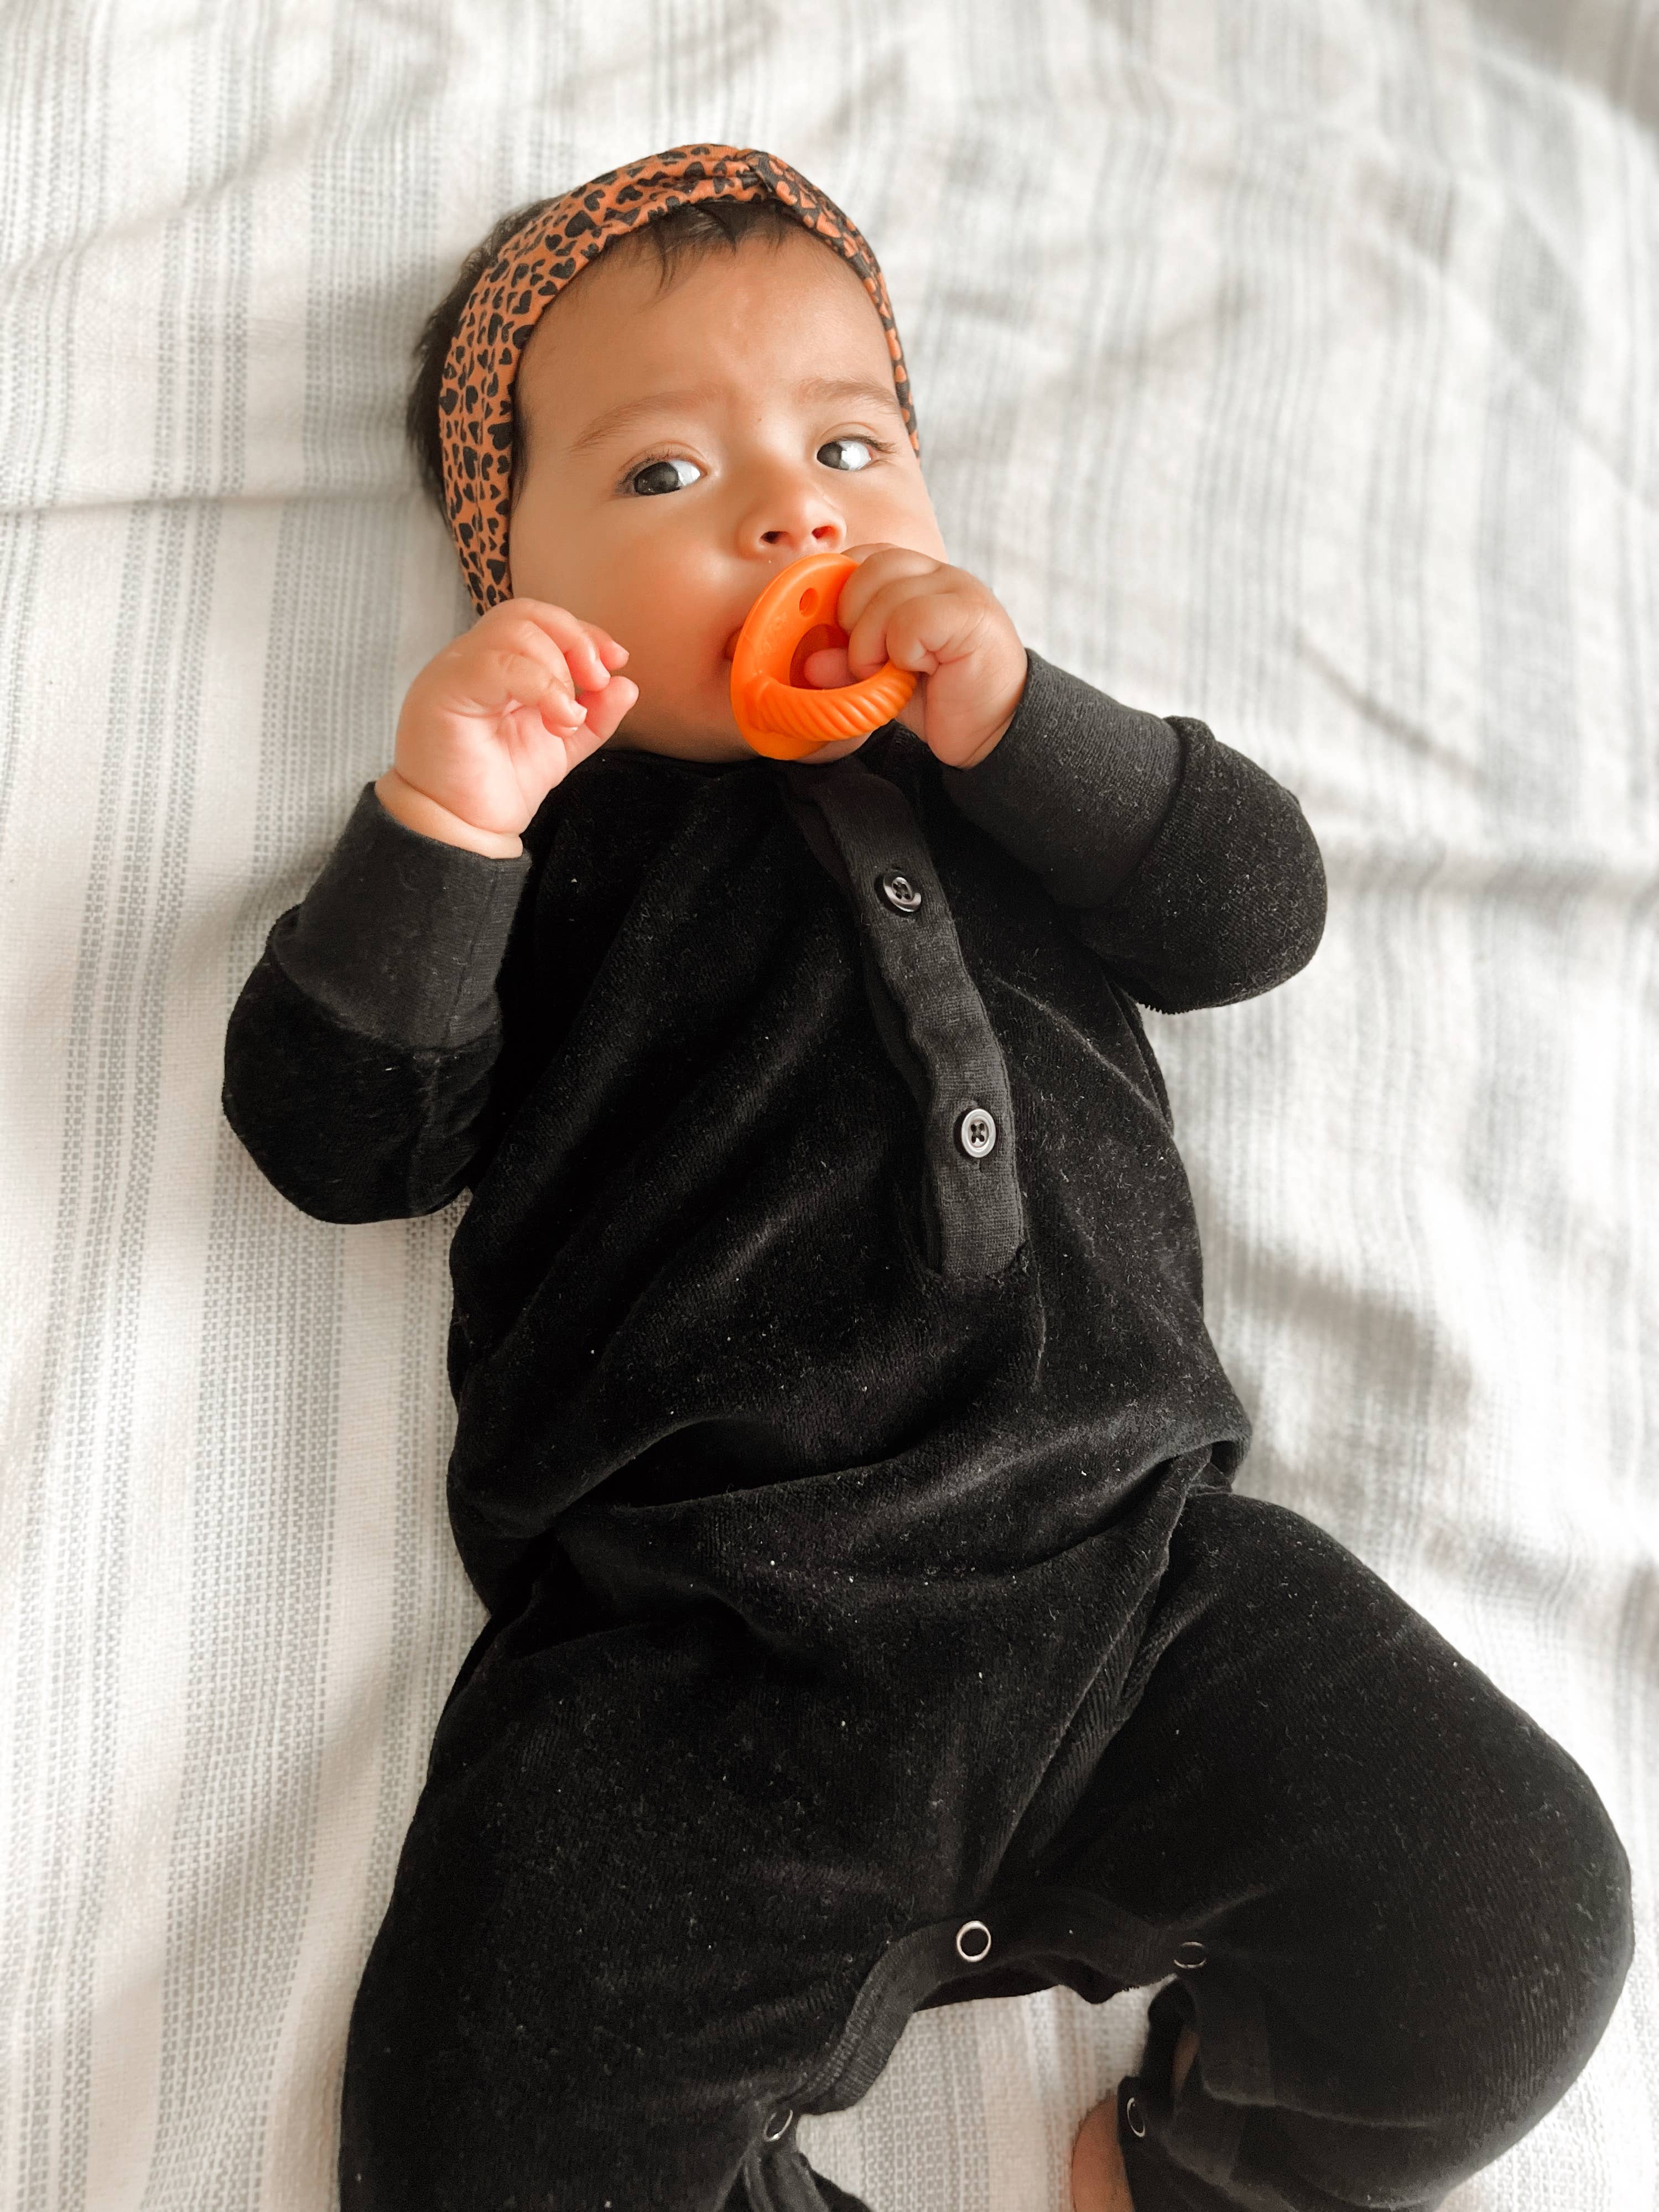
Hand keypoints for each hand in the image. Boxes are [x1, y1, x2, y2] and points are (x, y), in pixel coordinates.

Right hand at [379, 599, 637, 854]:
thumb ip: (595, 715)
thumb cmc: (500, 784)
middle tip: (597, 682)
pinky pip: (496, 663)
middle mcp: (473, 658)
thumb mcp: (562, 745)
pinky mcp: (446, 688)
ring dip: (558, 670)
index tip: (617, 661)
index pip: (540, 621)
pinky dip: (540, 684)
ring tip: (567, 718)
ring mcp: (456, 669)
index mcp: (498, 664)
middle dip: (576, 641)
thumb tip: (627, 684)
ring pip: (514, 630)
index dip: (584, 632)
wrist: (462, 827)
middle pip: (528, 613)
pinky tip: (559, 718)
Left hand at [800, 546, 1027, 769]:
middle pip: (869, 565)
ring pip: (887, 593)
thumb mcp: (882, 681)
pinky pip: (912, 618)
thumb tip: (810, 662)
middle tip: (868, 661)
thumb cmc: (942, 699)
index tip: (841, 635)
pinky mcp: (971, 614)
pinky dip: (903, 651)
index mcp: (917, 579)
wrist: (994, 731)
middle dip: (852, 618)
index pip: (863, 556)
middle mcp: (939, 575)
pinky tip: (920, 670)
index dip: (840, 593)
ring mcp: (958, 589)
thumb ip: (847, 665)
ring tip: (893, 673)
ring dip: (873, 644)